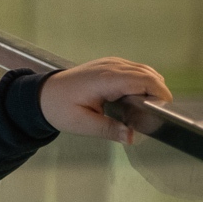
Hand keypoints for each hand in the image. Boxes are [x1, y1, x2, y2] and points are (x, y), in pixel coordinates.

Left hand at [39, 57, 171, 143]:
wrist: (41, 95)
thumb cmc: (59, 109)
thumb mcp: (82, 124)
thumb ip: (109, 129)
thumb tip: (132, 137)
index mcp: (106, 79)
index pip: (145, 80)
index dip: (159, 95)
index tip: (161, 113)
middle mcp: (111, 66)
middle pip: (149, 74)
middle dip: (158, 94)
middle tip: (153, 116)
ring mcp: (110, 63)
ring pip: (145, 71)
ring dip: (151, 88)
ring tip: (145, 110)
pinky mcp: (109, 65)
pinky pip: (135, 70)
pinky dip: (142, 82)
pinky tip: (136, 99)